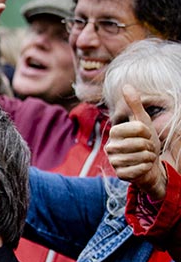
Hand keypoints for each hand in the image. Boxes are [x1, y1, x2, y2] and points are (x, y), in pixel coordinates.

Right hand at [109, 86, 170, 201]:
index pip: (136, 127)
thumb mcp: (142, 121)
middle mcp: (110, 148)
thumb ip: (134, 104)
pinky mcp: (120, 175)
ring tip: (146, 156)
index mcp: (114, 133)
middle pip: (139, 143)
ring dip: (149, 157)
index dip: (147, 131)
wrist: (148, 163)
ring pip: (139, 157)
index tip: (146, 134)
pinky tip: (144, 166)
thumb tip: (126, 86)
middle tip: (148, 148)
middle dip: (150, 146)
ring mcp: (114, 162)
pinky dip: (146, 167)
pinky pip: (138, 170)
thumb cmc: (145, 141)